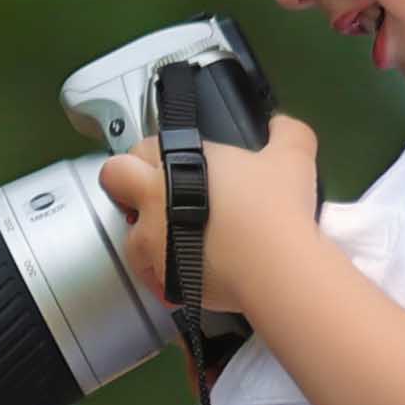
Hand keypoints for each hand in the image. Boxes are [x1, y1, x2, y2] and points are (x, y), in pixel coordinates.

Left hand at [99, 109, 324, 306]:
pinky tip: (189, 270)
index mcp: (176, 164)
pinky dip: (165, 273)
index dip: (150, 154)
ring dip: (147, 234)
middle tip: (153, 195)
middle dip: (125, 183)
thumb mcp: (293, 156)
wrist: (275, 267)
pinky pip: (151, 275)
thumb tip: (280, 125)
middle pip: (112, 178)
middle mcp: (153, 201)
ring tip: (178, 239)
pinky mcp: (161, 279)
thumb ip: (286, 132)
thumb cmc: (277, 207)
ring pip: (129, 233)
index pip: (139, 147)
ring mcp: (152, 243)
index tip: (167, 165)